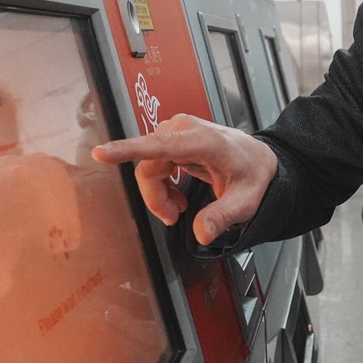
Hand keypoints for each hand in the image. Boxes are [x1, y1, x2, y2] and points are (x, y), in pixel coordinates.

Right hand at [91, 113, 277, 245]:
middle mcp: (187, 129)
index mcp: (205, 141)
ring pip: (148, 167)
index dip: (128, 150)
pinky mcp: (173, 136)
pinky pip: (153, 163)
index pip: (159, 145)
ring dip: (159, 192)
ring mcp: (178, 130)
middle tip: (174, 218)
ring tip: (179, 208)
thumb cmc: (254, 174)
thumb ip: (223, 216)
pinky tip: (177, 195)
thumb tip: (201, 233)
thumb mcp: (246, 201)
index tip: (102, 153)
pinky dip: (162, 185)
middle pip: (149, 166)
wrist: (261, 159)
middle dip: (156, 197)